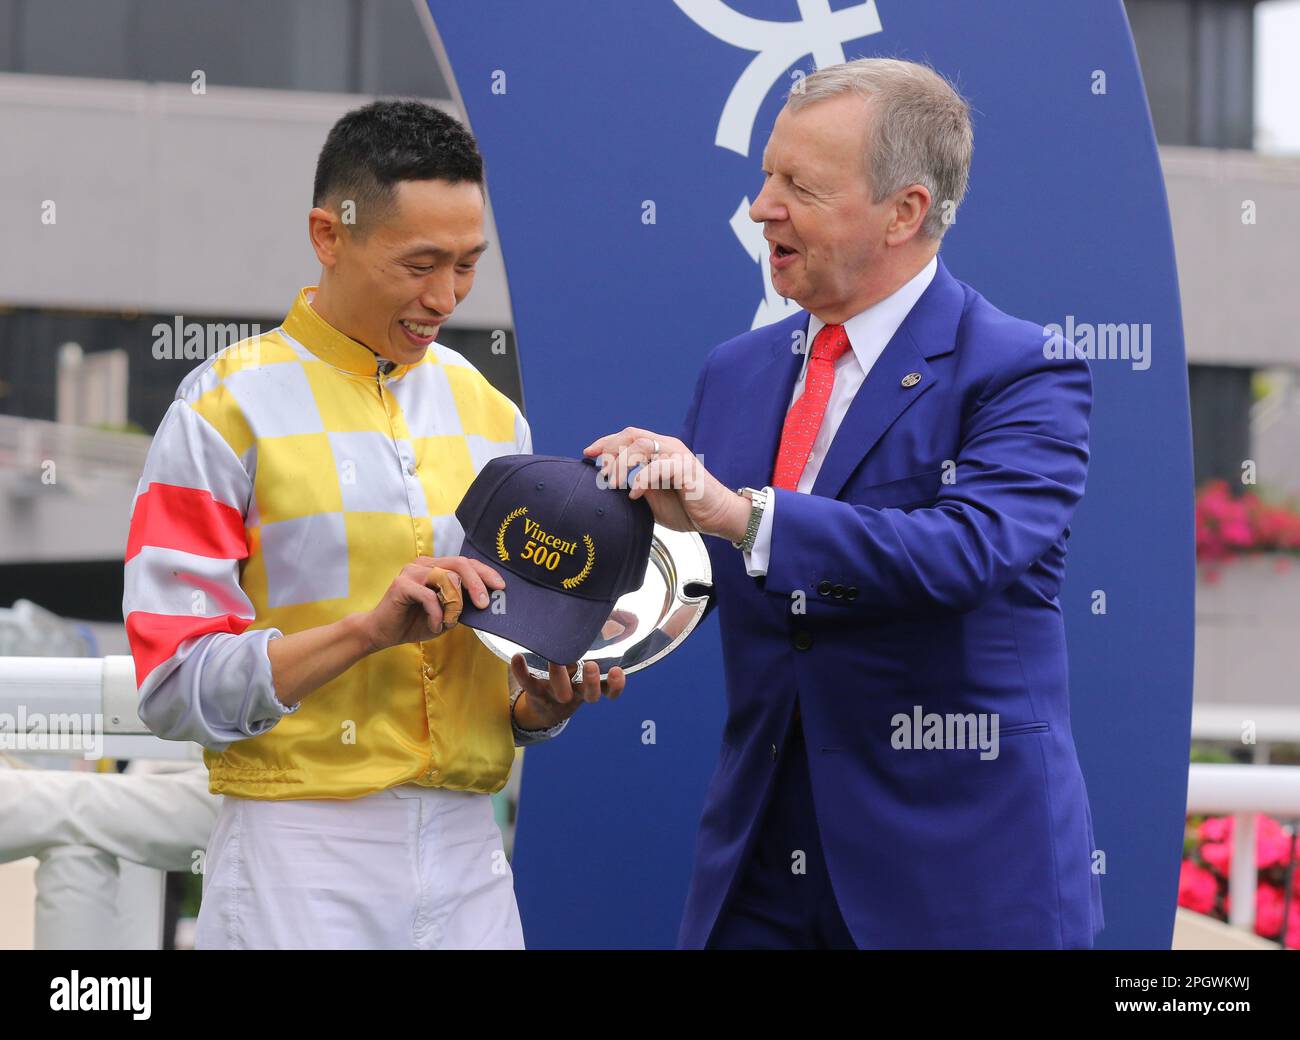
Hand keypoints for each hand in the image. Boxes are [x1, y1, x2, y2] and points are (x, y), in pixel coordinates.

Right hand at [361, 555, 504, 651]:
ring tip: (448, 621)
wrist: (382, 633)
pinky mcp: (402, 584)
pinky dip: (437, 615)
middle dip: (477, 583)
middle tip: (485, 604)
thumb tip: (485, 601)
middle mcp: (425, 564)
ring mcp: (412, 571)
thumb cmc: (414, 622)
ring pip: (447, 579)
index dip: (485, 573)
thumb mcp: (446, 614)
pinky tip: (434, 626)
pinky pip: (430, 597)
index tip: (501, 587)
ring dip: (454, 606)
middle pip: (460, 564)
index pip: (466, 563)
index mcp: (436, 566)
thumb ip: (461, 604)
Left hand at [510, 655, 626, 730]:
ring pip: (560, 691)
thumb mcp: (586, 669)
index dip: (615, 685)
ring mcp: (555, 695)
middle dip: (591, 682)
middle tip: (592, 665)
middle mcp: (575, 693)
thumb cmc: (571, 679)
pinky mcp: (534, 692)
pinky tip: (517, 657)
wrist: (545, 709)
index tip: (617, 671)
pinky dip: (521, 671)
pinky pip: (527, 683)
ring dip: (560, 676)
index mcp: (589, 688)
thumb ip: (603, 645)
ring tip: (556, 660)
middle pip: (587, 694)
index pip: (607, 690)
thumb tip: (627, 617)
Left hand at [582, 428, 749, 540]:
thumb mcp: (653, 496)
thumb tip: (610, 485)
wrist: (717, 517)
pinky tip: (634, 493)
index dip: (606, 442)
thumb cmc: (686, 507)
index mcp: (659, 451)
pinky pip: (659, 467)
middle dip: (610, 450)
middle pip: (631, 436)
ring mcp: (678, 456)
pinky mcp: (686, 469)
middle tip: (599, 471)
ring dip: (622, 464)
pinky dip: (642, 478)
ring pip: (641, 446)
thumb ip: (635, 485)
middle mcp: (668, 447)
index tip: (588, 453)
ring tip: (611, 484)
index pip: (628, 436)